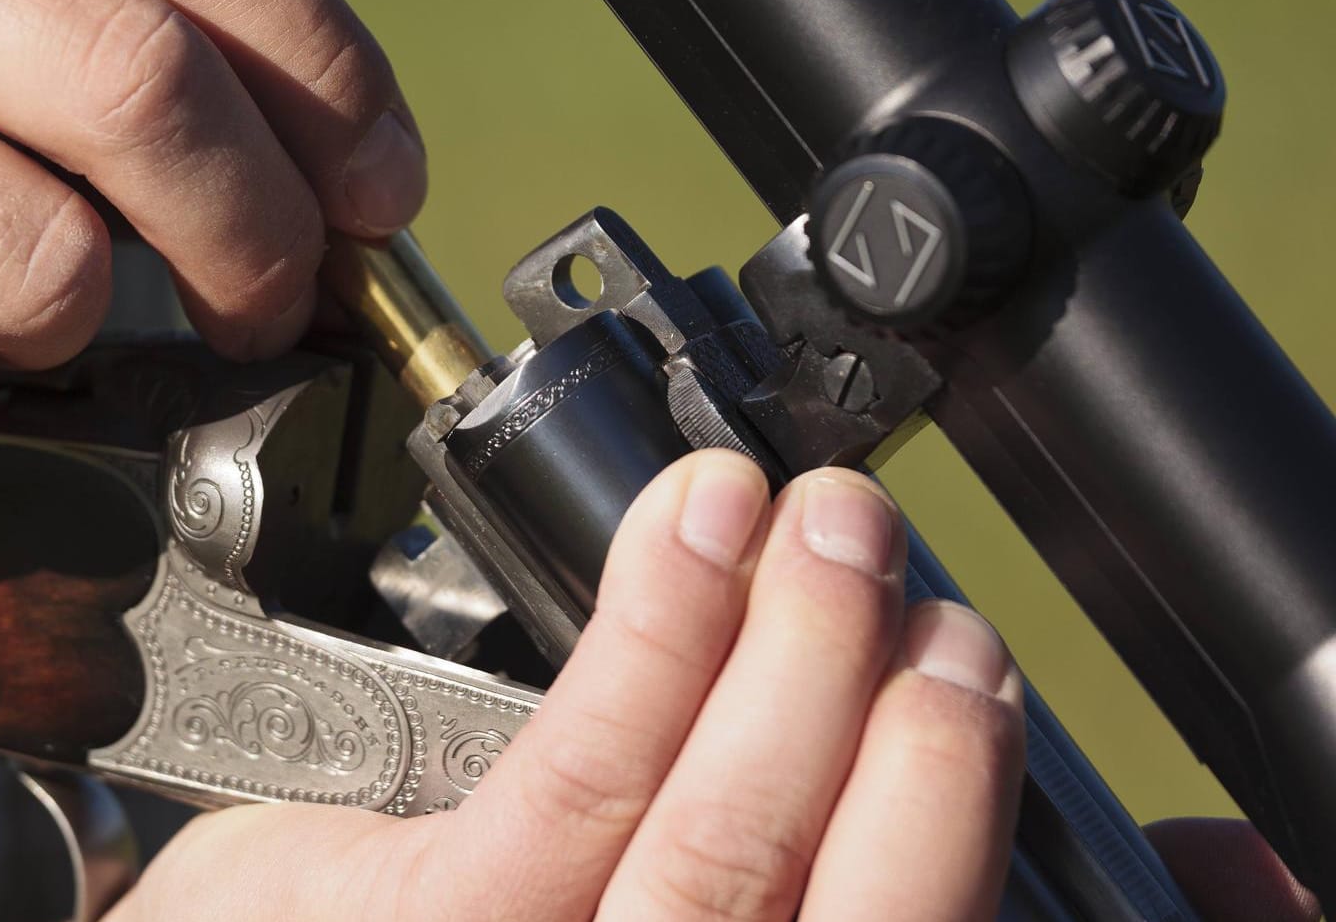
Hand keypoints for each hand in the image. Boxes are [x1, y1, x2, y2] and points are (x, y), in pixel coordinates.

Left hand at [112, 452, 1030, 920]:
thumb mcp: (614, 900)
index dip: (980, 818)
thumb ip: (764, 846)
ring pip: (724, 843)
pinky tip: (701, 526)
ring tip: (834, 528)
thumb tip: (958, 756)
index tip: (982, 678)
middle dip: (921, 741)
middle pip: (857, 915)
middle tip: (919, 590)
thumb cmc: (427, 917)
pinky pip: (584, 775)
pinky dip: (661, 640)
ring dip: (803, 660)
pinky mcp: (446, 921)